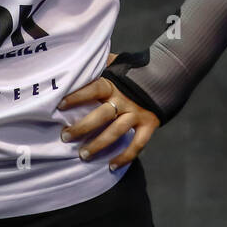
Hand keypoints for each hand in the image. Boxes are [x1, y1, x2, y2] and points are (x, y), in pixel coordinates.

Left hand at [55, 52, 160, 169]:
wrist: (165, 74)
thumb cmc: (132, 71)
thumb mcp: (116, 64)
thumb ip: (101, 65)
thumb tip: (79, 60)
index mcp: (114, 84)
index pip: (93, 88)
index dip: (77, 96)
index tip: (60, 105)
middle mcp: (125, 100)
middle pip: (101, 115)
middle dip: (82, 127)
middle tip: (65, 136)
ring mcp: (137, 113)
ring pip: (116, 132)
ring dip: (98, 145)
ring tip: (83, 155)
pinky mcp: (149, 124)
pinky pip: (138, 144)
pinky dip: (125, 157)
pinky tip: (111, 166)